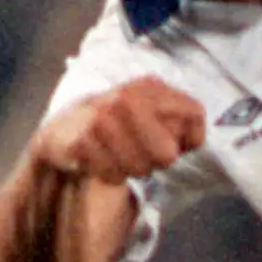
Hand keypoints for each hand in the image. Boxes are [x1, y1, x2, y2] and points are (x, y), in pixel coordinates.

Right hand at [34, 81, 205, 184]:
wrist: (67, 126)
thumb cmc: (121, 124)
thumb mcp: (154, 113)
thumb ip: (181, 123)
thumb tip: (188, 142)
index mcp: (151, 87)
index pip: (194, 114)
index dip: (192, 138)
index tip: (179, 144)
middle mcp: (128, 97)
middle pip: (167, 153)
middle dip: (157, 162)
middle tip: (142, 154)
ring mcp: (103, 117)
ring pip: (140, 168)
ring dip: (131, 170)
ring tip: (120, 156)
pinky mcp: (82, 139)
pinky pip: (112, 174)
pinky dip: (110, 174)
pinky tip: (102, 160)